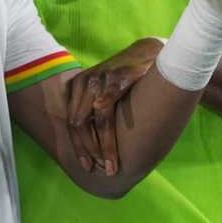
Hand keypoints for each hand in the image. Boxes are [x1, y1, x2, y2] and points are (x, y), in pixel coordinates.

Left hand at [65, 38, 163, 174]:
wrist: (149, 53)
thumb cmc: (127, 78)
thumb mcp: (105, 90)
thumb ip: (95, 109)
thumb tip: (91, 142)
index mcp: (78, 86)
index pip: (72, 122)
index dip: (78, 147)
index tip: (87, 166)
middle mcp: (85, 82)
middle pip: (78, 123)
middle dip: (87, 150)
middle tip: (97, 170)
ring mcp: (100, 79)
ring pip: (94, 120)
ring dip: (101, 147)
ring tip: (110, 167)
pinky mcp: (117, 78)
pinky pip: (107, 108)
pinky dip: (108, 132)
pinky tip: (115, 149)